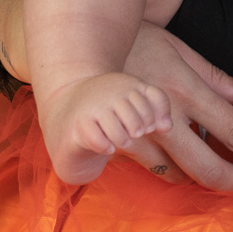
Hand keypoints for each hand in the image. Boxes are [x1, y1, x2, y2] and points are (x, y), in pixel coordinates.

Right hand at [38, 72, 173, 184]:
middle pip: (138, 122)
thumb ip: (157, 109)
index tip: (147, 126)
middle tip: (133, 134)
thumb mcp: (135, 101)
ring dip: (123, 142)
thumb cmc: (110, 107)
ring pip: (121, 134)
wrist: (66, 104)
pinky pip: (101, 142)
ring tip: (121, 141)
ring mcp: (94, 108)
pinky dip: (106, 147)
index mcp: (128, 84)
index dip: (154, 119)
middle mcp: (111, 92)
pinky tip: (106, 145)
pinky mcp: (80, 125)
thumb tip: (167, 127)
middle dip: (138, 132)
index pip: (154, 100)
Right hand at [114, 24, 232, 192]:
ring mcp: (140, 135)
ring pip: (181, 175)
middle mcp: (164, 117)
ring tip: (222, 175)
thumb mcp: (179, 48)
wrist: (79, 50)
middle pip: (208, 167)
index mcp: (185, 89)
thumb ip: (215, 77)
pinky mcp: (121, 147)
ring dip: (204, 179)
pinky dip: (176, 172)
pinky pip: (156, 170)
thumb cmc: (136, 42)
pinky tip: (186, 165)